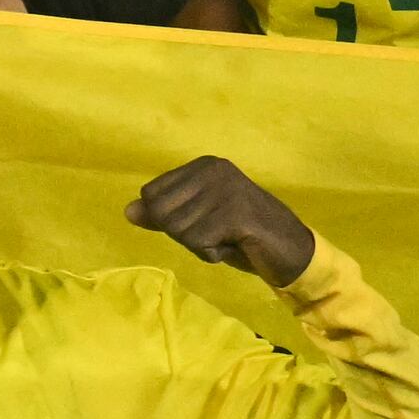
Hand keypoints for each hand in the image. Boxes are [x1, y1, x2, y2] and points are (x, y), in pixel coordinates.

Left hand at [131, 154, 316, 284]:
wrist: (291, 249)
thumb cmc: (240, 235)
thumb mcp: (195, 222)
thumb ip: (162, 215)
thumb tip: (128, 211)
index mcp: (202, 166)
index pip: (150, 195)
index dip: (170, 220)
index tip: (204, 221)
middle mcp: (213, 170)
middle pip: (160, 213)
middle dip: (183, 234)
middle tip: (217, 232)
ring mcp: (225, 189)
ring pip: (178, 230)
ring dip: (200, 245)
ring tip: (229, 237)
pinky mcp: (235, 213)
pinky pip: (198, 242)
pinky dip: (212, 253)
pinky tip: (236, 244)